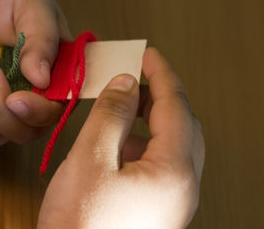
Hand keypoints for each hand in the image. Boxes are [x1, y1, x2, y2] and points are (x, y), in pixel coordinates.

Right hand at [37, 48, 204, 228]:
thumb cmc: (80, 223)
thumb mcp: (90, 159)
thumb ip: (112, 115)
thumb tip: (127, 83)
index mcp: (174, 171)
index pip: (176, 106)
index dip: (161, 74)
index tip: (148, 52)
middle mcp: (183, 186)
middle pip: (182, 125)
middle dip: (158, 96)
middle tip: (134, 77)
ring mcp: (173, 199)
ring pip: (171, 145)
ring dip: (149, 120)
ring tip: (122, 108)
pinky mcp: (158, 207)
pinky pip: (159, 164)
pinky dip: (141, 143)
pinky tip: (117, 144)